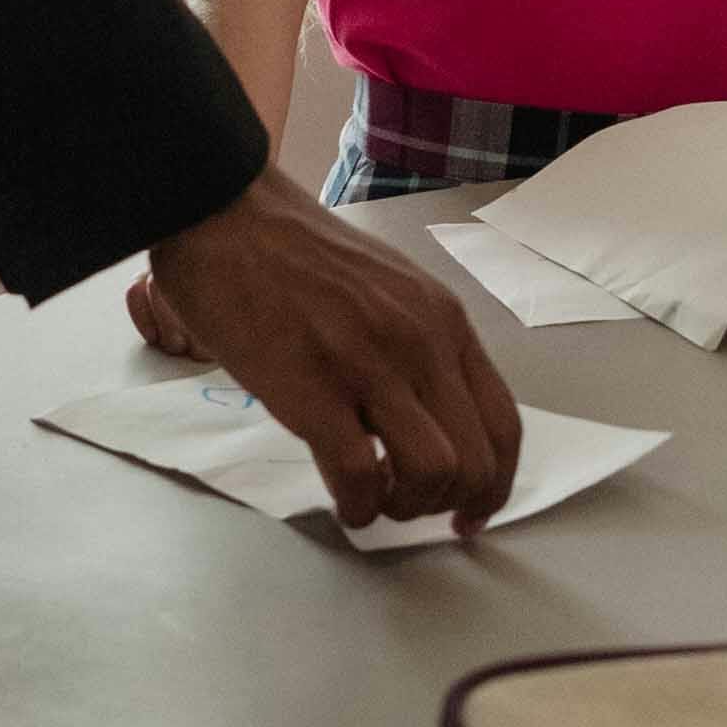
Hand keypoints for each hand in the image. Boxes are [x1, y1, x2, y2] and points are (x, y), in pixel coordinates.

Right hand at [124, 168, 523, 535]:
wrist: (224, 212)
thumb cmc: (294, 252)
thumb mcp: (386, 289)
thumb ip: (416, 345)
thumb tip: (427, 421)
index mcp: (443, 320)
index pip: (503, 425)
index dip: (495, 486)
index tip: (470, 514)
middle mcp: (420, 342)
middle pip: (476, 462)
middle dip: (449, 505)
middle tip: (406, 507)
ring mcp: (368, 363)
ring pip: (432, 473)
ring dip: (405, 507)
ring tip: (372, 498)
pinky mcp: (312, 387)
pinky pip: (360, 476)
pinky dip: (358, 507)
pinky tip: (341, 501)